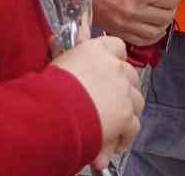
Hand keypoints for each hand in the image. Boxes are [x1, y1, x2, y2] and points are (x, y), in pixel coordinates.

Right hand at [51, 35, 143, 169]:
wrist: (51, 111)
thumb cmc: (48, 87)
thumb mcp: (57, 65)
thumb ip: (67, 58)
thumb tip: (53, 42)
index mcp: (98, 50)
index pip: (117, 47)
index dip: (114, 60)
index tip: (108, 70)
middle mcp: (116, 67)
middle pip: (130, 75)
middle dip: (123, 89)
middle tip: (109, 103)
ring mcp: (124, 92)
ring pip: (136, 101)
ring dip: (127, 112)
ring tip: (113, 125)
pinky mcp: (126, 116)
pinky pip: (133, 127)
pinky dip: (125, 136)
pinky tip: (114, 143)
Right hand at [90, 0, 180, 45]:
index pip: (169, 0)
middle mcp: (135, 11)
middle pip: (165, 17)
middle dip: (171, 10)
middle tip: (169, 5)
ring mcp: (126, 24)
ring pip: (155, 33)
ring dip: (163, 25)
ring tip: (162, 18)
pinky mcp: (117, 31)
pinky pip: (140, 41)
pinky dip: (150, 37)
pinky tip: (152, 30)